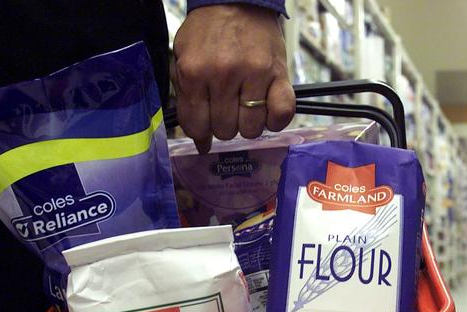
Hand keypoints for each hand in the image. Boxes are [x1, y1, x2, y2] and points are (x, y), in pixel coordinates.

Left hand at [173, 4, 295, 152]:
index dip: (200, 132)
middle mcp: (223, 74)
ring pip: (251, 128)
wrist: (238, 1)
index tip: (205, 127)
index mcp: (195, 71)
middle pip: (225, 130)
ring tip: (245, 107)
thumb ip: (187, 100)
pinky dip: (275, 121)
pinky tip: (267, 114)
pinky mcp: (279, 74)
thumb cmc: (209, 33)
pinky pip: (281, 114)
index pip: (196, 125)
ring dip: (248, 124)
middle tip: (226, 108)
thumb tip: (201, 143)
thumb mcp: (184, 60)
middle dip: (224, 125)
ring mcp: (254, 75)